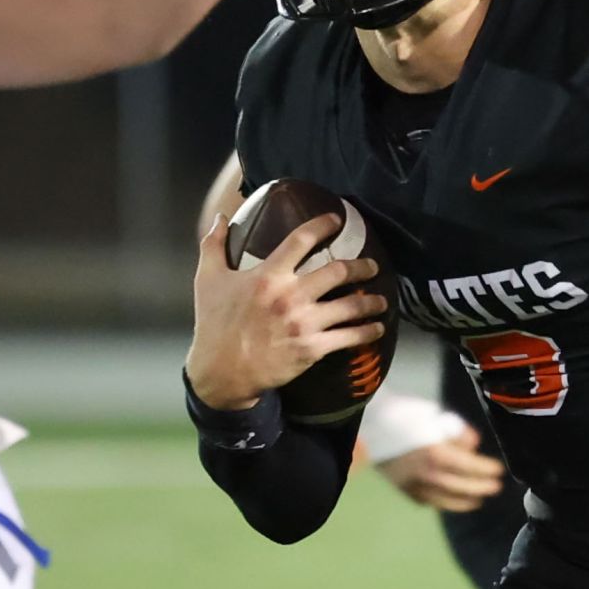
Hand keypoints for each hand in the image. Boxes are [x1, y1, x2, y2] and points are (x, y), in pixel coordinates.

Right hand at [184, 210, 385, 410]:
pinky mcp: (312, 348)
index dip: (323, 226)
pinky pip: (349, 337)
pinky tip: (377, 329)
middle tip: (372, 266)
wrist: (222, 371)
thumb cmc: (214, 324)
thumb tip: (221, 217)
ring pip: (351, 305)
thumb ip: (214, 245)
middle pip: (338, 271)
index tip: (337, 220)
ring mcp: (303, 323)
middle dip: (361, 266)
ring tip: (381, 299)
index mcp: (268, 275)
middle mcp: (290, 296)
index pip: (301, 240)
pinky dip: (368, 332)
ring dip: (372, 301)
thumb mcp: (207, 279)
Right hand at [375, 420, 506, 511]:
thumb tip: (473, 446)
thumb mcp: (435, 416)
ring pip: (443, 500)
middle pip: (459, 487)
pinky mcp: (402, 489)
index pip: (468, 467)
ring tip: (478, 500)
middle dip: (480, 488)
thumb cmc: (404, 414)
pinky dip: (441, 503)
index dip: (485, 470)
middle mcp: (424, 474)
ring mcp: (412, 485)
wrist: (370, 422)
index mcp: (434, 453)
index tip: (499, 470)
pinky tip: (451, 500)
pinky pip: (426, 501)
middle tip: (496, 487)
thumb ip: (457, 432)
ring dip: (464, 502)